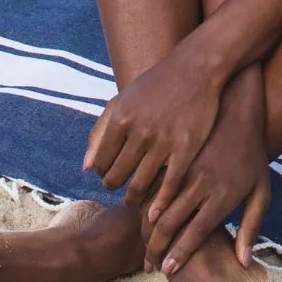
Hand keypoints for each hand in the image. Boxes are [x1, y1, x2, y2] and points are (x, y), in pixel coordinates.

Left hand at [82, 40, 223, 215]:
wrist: (195, 68)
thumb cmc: (156, 85)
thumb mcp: (123, 100)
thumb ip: (101, 131)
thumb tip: (86, 168)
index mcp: (120, 118)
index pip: (101, 162)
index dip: (104, 173)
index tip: (112, 175)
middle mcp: (138, 131)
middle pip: (117, 176)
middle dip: (115, 187)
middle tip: (122, 190)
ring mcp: (163, 141)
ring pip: (139, 185)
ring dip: (134, 198)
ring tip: (135, 200)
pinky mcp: (186, 148)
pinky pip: (169, 184)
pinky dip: (160, 203)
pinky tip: (156, 213)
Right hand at [147, 70, 272, 275]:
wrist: (236, 107)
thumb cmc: (251, 154)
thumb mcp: (261, 190)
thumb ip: (251, 226)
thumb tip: (243, 263)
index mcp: (223, 196)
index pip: (195, 233)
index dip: (179, 255)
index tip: (166, 271)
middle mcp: (201, 183)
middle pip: (170, 224)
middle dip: (155, 249)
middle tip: (148, 265)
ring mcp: (185, 167)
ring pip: (156, 203)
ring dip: (144, 227)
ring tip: (142, 245)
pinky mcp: (172, 153)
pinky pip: (152, 182)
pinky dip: (142, 201)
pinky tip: (139, 215)